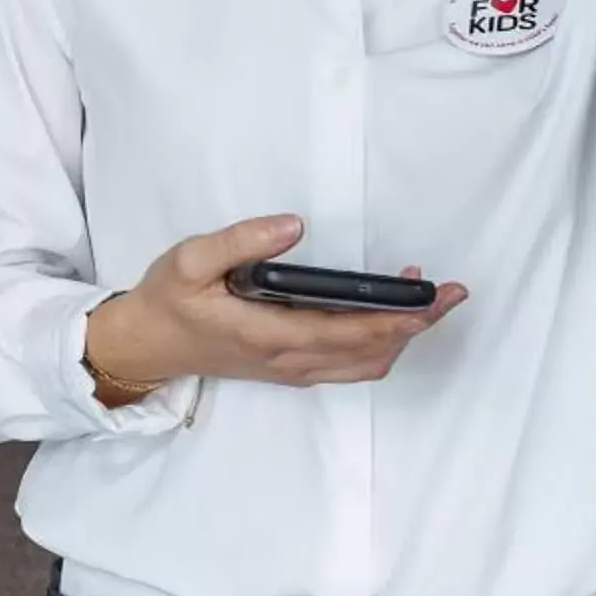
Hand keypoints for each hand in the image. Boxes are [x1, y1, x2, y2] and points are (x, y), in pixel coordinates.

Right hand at [86, 214, 467, 394]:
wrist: (144, 346)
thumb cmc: (168, 301)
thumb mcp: (190, 260)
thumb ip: (241, 240)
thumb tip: (294, 226)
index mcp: (268, 336)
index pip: (349, 333)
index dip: (397, 318)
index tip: (431, 297)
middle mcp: (289, 361)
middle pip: (371, 354)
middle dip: (416, 325)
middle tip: (451, 292)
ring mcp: (292, 370)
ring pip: (365, 365)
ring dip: (401, 336)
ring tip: (427, 297)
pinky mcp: (290, 367)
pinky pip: (350, 364)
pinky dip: (379, 342)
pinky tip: (389, 313)